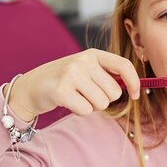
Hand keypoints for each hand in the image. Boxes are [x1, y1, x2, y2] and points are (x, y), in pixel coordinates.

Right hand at [4, 49, 140, 121]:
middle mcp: (83, 61)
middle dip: (104, 99)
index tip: (135, 95)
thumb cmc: (64, 80)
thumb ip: (107, 75)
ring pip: (101, 103)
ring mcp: (71, 74)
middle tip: (87, 95)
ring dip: (92, 106)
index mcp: (93, 54)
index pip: (124, 65)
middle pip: (114, 92)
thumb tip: (133, 87)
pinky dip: (80, 112)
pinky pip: (86, 110)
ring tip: (77, 97)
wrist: (31, 87)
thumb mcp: (85, 70)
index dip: (134, 82)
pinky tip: (68, 103)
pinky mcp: (61, 91)